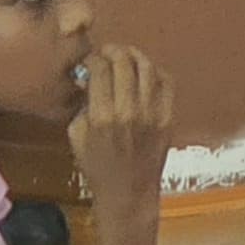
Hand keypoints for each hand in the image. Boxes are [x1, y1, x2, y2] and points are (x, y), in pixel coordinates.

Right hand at [68, 44, 177, 222]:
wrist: (129, 193)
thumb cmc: (98, 167)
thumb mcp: (76, 136)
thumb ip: (81, 104)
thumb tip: (87, 79)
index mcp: (102, 116)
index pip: (100, 69)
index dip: (94, 58)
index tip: (91, 60)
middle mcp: (129, 111)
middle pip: (125, 62)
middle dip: (113, 50)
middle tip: (108, 52)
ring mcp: (152, 114)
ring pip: (148, 68)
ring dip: (135, 55)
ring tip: (126, 56)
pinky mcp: (167, 118)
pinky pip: (167, 83)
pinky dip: (156, 71)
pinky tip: (146, 72)